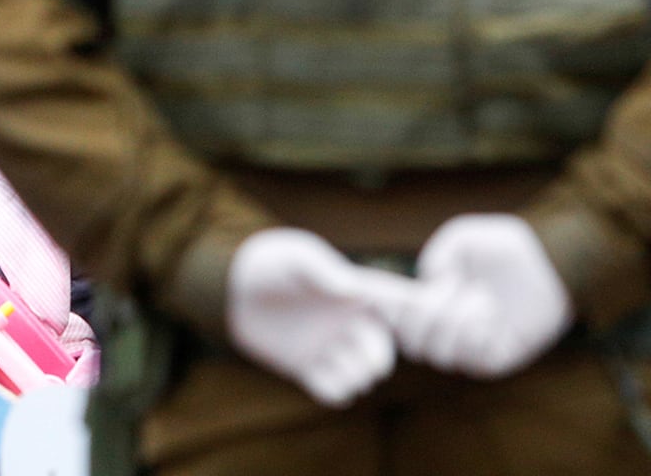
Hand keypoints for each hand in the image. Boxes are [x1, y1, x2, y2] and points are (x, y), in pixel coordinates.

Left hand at [227, 228, 408, 407]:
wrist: (231, 287)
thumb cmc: (269, 262)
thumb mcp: (295, 258)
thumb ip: (323, 271)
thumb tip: (352, 290)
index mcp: (355, 293)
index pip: (397, 304)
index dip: (414, 314)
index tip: (419, 323)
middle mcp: (346, 322)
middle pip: (382, 351)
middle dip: (379, 358)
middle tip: (370, 361)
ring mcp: (328, 346)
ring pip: (362, 376)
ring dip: (356, 376)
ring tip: (334, 361)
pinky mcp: (307, 367)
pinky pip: (333, 391)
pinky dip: (334, 389)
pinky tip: (317, 373)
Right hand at [386, 214, 573, 378]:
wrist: (548, 263)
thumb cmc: (503, 247)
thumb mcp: (462, 239)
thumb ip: (437, 256)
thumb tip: (428, 286)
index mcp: (429, 299)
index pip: (394, 317)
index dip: (384, 311)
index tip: (383, 296)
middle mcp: (445, 327)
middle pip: (412, 345)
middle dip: (421, 319)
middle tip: (445, 290)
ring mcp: (470, 346)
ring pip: (440, 354)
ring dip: (455, 323)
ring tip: (481, 296)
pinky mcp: (496, 358)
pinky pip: (472, 360)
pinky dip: (477, 335)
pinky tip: (492, 314)